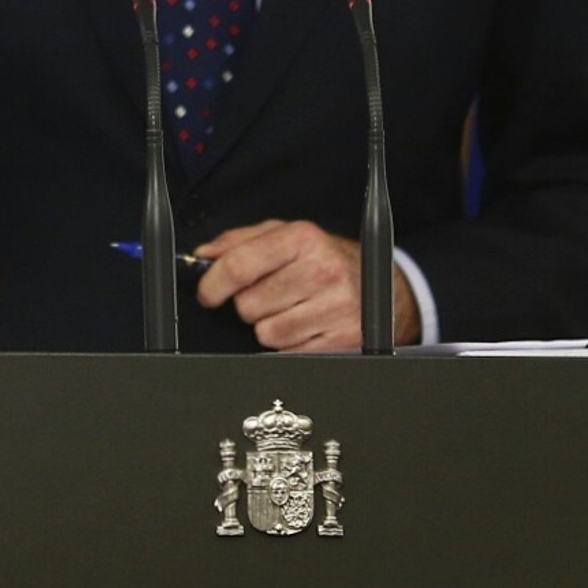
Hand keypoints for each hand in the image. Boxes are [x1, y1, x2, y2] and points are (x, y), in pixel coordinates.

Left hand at [193, 219, 419, 350]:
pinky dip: (289, 344)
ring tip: (291, 309)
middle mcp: (322, 271)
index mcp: (302, 238)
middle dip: (248, 304)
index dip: (213, 283)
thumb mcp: (286, 235)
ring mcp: (335, 308)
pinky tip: (305, 326)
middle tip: (269, 296)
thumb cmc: (326, 258)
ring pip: (266, 333)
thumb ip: (240, 241)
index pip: (240, 265)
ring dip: (269, 326)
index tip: (207, 293)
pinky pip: (288, 353)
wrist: (384, 285)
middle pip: (248, 305)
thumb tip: (202, 255)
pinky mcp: (343, 340)